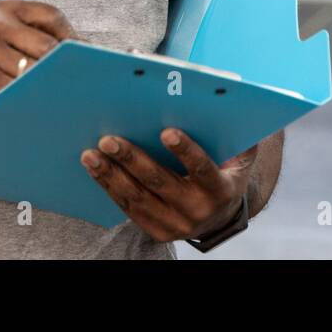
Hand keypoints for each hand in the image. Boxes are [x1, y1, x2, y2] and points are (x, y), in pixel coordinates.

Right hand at [0, 0, 74, 118]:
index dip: (72, 38)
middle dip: (62, 66)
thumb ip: (48, 38)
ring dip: (48, 85)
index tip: (84, 57)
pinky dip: (30, 99)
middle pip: (47, 46)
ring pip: (34, 71)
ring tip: (55, 94)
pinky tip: (34, 103)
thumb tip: (90, 50)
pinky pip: (18, 90)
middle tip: (76, 82)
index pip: (52, 16)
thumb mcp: (17, 40)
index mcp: (8, 9)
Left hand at [80, 128, 257, 242]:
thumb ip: (235, 132)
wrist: (220, 217)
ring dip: (111, 175)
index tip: (166, 131)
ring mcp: (175, 224)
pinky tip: (95, 169)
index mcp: (220, 189)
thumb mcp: (240, 154)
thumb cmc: (225, 172)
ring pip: (138, 198)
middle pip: (160, 183)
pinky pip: (129, 209)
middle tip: (109, 140)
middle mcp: (198, 210)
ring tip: (91, 154)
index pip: (202, 168)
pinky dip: (110, 187)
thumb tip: (221, 100)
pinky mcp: (157, 231)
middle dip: (132, 159)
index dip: (185, 151)